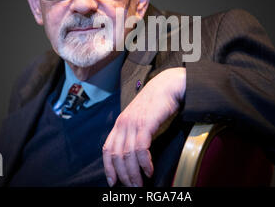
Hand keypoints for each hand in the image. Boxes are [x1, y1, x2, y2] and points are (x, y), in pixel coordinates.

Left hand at [102, 67, 185, 186]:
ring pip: (128, 155)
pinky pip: (141, 148)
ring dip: (134, 173)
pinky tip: (149, 171)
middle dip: (123, 175)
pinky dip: (144, 163)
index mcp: (120, 123)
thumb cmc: (156, 104)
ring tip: (140, 184)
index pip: (107, 149)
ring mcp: (133, 123)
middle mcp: (123, 124)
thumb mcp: (140, 119)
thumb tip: (135, 156)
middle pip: (116, 156)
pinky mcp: (145, 124)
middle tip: (132, 187)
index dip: (108, 168)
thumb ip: (134, 134)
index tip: (112, 182)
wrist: (168, 86)